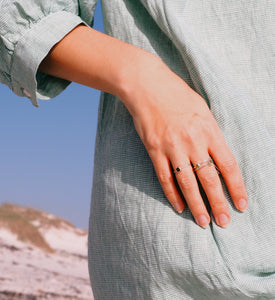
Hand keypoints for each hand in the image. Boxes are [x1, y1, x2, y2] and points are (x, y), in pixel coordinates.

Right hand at [121, 56, 247, 227]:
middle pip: (209, 179)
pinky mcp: (154, 149)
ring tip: (203, 222)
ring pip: (187, 183)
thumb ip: (211, 133)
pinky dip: (172, 194)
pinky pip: (165, 177)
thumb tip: (217, 156)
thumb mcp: (203, 109)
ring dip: (197, 205)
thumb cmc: (177, 94)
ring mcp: (172, 147)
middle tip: (224, 222)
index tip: (241, 204)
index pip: (228, 165)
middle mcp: (193, 141)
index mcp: (209, 130)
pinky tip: (179, 207)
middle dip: (218, 203)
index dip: (236, 187)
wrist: (148, 85)